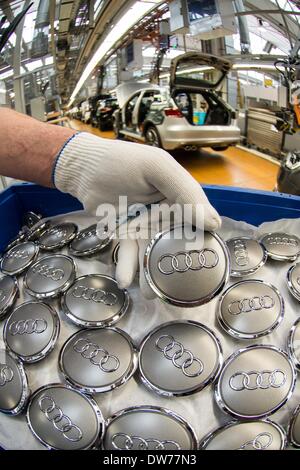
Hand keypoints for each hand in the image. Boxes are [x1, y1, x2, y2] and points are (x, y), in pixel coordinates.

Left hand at [54, 132, 221, 296]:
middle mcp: (166, 212)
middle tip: (178, 287)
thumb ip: (185, 192)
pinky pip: (130, 254)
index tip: (206, 262)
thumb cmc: (121, 162)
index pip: (199, 220)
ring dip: (151, 273)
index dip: (203, 240)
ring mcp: (145, 225)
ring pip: (153, 252)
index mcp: (180, 194)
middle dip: (177, 263)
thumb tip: (214, 223)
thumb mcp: (157, 169)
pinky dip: (127, 267)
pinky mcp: (125, 234)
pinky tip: (125, 280)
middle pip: (176, 242)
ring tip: (150, 293)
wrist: (82, 168)